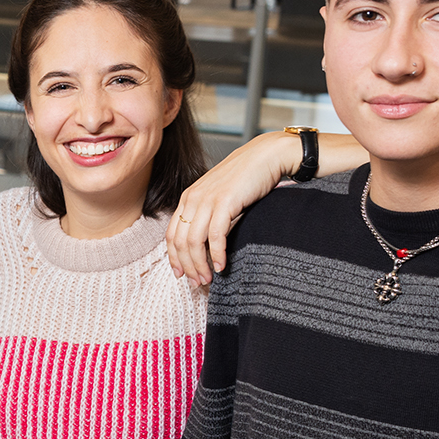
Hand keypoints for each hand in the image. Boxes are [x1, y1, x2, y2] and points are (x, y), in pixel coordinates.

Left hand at [165, 130, 362, 282]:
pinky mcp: (225, 202)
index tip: (181, 275)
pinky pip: (215, 235)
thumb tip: (206, 245)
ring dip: (199, 265)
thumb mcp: (220, 196)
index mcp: (188, 197)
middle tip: (197, 283)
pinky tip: (221, 266)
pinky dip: (216, 254)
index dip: (174, 258)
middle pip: (180, 242)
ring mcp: (207, 199)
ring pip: (194, 242)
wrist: (266, 155)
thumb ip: (209, 216)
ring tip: (208, 279)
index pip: (171, 234)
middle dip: (187, 266)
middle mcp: (193, 198)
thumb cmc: (246, 178)